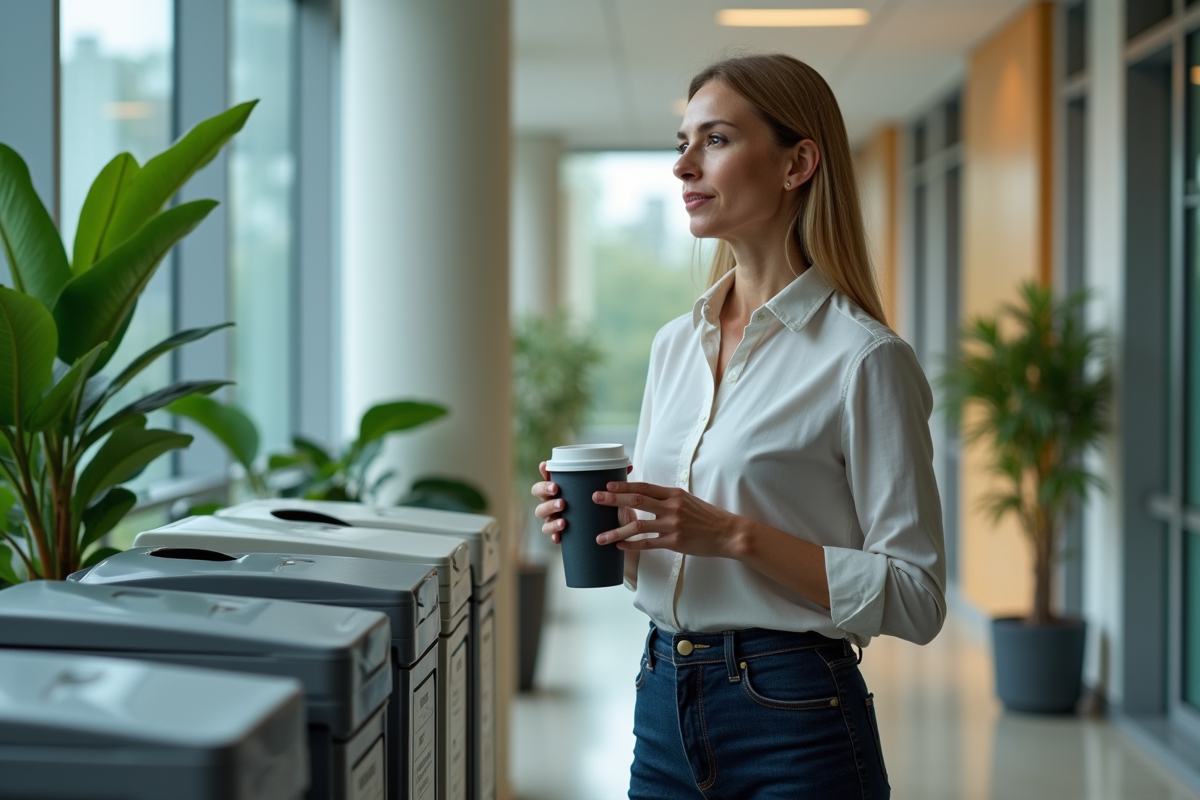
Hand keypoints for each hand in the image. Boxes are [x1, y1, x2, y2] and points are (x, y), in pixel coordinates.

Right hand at [531, 462, 634, 543]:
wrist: (613, 530)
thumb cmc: (607, 506)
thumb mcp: (612, 494)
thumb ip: (617, 480)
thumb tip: (628, 466)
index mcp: (564, 486)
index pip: (548, 474)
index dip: (544, 470)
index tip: (546, 466)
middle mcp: (554, 499)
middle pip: (538, 492)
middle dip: (544, 490)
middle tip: (557, 491)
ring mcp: (554, 516)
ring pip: (541, 513)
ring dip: (550, 512)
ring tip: (563, 516)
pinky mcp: (560, 533)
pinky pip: (551, 535)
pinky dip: (554, 535)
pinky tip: (560, 536)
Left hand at [591, 481, 741, 557]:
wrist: (727, 532)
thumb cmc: (707, 516)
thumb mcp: (688, 500)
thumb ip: (667, 498)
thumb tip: (646, 495)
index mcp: (674, 494)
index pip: (644, 487)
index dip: (624, 485)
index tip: (608, 485)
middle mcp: (672, 507)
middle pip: (637, 500)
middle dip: (613, 499)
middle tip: (596, 498)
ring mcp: (673, 524)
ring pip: (638, 525)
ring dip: (617, 531)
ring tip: (600, 536)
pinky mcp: (675, 541)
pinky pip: (648, 543)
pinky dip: (632, 545)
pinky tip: (620, 547)